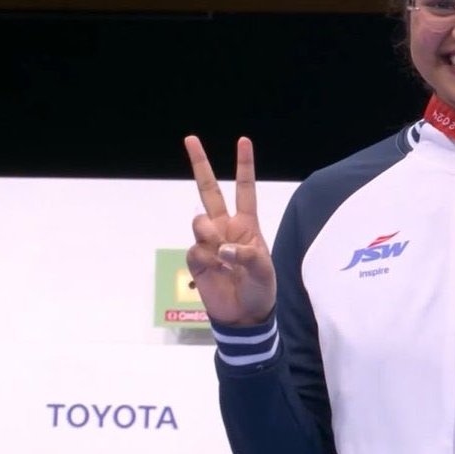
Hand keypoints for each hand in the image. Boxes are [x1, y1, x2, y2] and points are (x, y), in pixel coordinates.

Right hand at [184, 135, 276, 326]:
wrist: (244, 315)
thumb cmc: (260, 288)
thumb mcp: (264, 270)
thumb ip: (246, 254)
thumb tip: (221, 247)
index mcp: (247, 223)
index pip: (245, 188)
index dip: (244, 165)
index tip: (243, 140)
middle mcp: (226, 227)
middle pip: (209, 191)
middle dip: (200, 164)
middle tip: (190, 138)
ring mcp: (209, 242)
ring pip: (199, 221)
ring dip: (209, 234)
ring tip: (222, 254)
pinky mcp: (196, 259)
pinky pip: (195, 249)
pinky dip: (206, 259)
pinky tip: (216, 271)